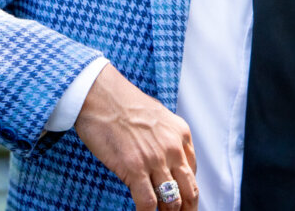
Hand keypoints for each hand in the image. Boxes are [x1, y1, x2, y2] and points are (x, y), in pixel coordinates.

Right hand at [74, 64, 198, 210]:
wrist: (101, 95)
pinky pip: (148, 203)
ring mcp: (155, 159)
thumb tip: (166, 159)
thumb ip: (166, 138)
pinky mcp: (135, 168)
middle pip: (190, 190)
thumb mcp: (157, 117)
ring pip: (172, 200)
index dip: (189, 192)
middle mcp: (173, 148)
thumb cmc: (123, 103)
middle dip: (187, 209)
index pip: (193, 173)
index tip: (184, 203)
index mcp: (181, 134)